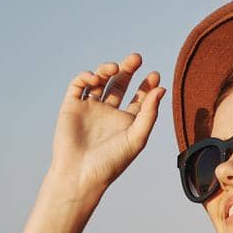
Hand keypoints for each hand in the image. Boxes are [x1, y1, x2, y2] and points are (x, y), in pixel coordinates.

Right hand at [48, 51, 165, 201]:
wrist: (80, 174)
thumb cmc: (111, 162)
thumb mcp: (136, 138)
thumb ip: (149, 114)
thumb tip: (161, 90)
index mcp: (126, 122)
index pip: (139, 98)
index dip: (147, 85)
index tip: (154, 76)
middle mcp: (108, 113)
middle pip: (120, 84)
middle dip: (128, 69)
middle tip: (136, 58)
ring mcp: (90, 108)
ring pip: (100, 80)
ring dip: (107, 69)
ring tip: (115, 68)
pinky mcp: (71, 106)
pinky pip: (79, 85)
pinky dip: (86, 76)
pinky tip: (95, 78)